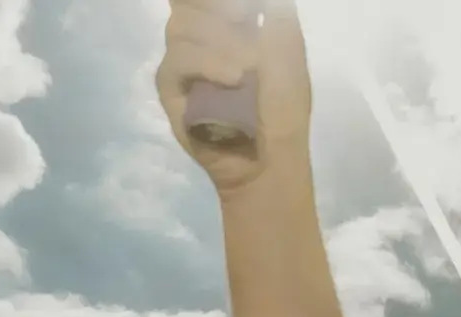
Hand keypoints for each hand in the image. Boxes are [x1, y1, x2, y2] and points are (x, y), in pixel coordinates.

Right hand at [156, 0, 312, 194]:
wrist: (270, 157)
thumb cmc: (284, 108)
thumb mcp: (289, 53)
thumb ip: (277, 14)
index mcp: (230, 26)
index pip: (206, 1)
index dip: (214, 0)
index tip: (245, 9)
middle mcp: (202, 38)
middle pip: (188, 5)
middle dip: (217, 8)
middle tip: (244, 17)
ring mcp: (183, 61)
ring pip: (182, 26)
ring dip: (221, 41)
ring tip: (248, 69)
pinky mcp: (170, 87)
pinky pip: (177, 60)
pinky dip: (207, 64)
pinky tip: (232, 79)